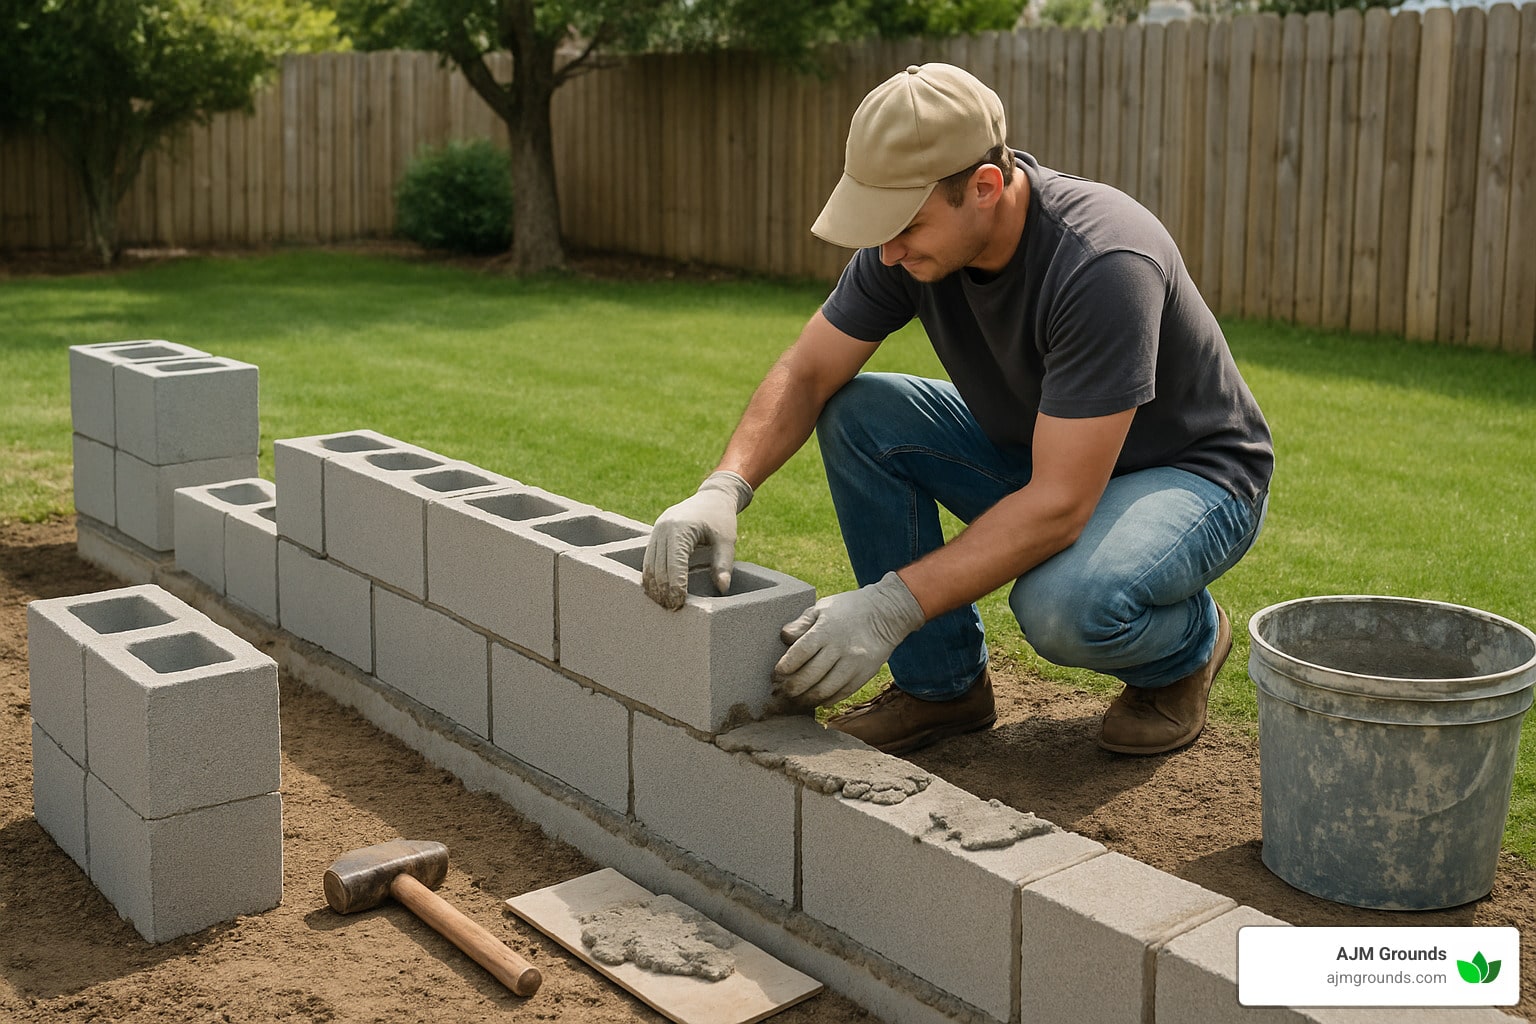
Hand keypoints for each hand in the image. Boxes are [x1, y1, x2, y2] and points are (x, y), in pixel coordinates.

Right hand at [642, 471, 753, 609]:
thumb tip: (722, 588)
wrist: (712, 496)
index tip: (680, 604)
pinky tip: (658, 592)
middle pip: (658, 567)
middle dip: (663, 590)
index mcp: (681, 528)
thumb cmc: (721, 518)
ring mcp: (656, 531)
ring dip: (654, 586)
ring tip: (664, 605)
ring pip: (649, 565)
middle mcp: (663, 528)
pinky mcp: (655, 534)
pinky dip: (651, 577)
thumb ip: (723, 564)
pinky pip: (648, 559)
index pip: (674, 564)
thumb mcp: (727, 540)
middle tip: (672, 610)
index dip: (676, 586)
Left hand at [772, 571, 926, 707]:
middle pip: (810, 676)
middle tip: (779, 692)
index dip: (786, 667)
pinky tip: (815, 700)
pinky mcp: (863, 675)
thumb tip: (784, 636)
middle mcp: (840, 648)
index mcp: (826, 630)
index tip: (776, 673)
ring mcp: (853, 664)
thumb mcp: (823, 607)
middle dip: (791, 688)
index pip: (801, 652)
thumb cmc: (849, 609)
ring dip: (805, 699)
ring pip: (825, 690)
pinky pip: (841, 694)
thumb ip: (802, 623)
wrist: (886, 614)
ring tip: (793, 701)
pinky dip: (825, 700)